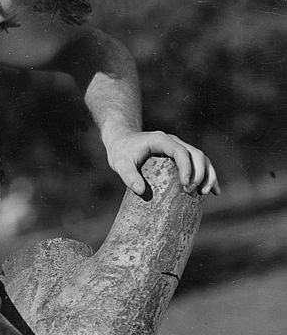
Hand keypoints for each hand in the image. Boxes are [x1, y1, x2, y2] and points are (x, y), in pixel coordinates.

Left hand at [105, 130, 219, 196]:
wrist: (123, 141)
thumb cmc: (122, 152)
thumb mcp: (120, 163)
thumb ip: (128, 175)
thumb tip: (141, 192)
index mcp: (162, 140)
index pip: (180, 151)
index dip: (186, 167)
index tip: (185, 184)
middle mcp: (174, 142)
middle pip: (196, 154)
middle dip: (199, 173)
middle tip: (191, 192)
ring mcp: (180, 149)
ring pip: (202, 159)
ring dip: (208, 175)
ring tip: (205, 193)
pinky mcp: (182, 157)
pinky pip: (200, 165)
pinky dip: (208, 176)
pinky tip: (214, 191)